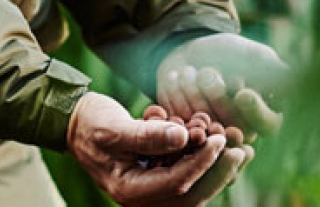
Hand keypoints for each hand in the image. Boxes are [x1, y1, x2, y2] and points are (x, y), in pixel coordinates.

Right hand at [66, 92, 226, 205]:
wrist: (78, 123)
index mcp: (130, 190)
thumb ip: (147, 135)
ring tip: (241, 148)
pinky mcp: (159, 176)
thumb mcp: (115, 126)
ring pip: (194, 187)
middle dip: (218, 172)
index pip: (175, 183)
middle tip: (242, 150)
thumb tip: (183, 136)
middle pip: (191, 193)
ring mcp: (152, 188)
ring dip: (218, 168)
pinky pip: (188, 175)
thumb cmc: (91, 123)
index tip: (220, 140)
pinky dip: (205, 161)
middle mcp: (144, 196)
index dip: (200, 162)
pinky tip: (221, 143)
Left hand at [156, 34, 286, 139]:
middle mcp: (239, 131)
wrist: (196, 52)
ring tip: (189, 71)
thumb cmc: (231, 53)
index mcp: (265, 116)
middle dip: (217, 98)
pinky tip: (176, 76)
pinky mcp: (184, 127)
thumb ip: (271, 69)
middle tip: (207, 73)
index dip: (255, 111)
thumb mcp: (254, 55)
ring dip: (194, 94)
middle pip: (231, 127)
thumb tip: (288, 82)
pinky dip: (176, 96)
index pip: (267, 124)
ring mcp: (211, 133)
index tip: (243, 93)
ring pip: (204, 125)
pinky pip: (179, 121)